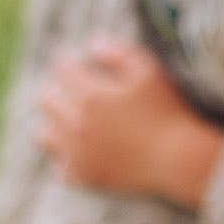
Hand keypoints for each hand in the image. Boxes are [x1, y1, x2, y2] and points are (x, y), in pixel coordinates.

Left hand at [34, 37, 223, 207]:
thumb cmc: (168, 112)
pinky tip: (82, 152)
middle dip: (60, 90)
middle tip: (77, 91)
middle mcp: (75, 125)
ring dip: (56, 124)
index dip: (71, 63)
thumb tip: (92, 45)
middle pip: (46, 99)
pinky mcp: (83, 178)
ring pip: (44, 134)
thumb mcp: (149, 72)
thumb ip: (117, 52)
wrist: (179, 160)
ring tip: (73, 121)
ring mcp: (77, 154)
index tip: (80, 65)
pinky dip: (67, 158)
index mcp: (90, 95)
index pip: (62, 69)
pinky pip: (60, 167)